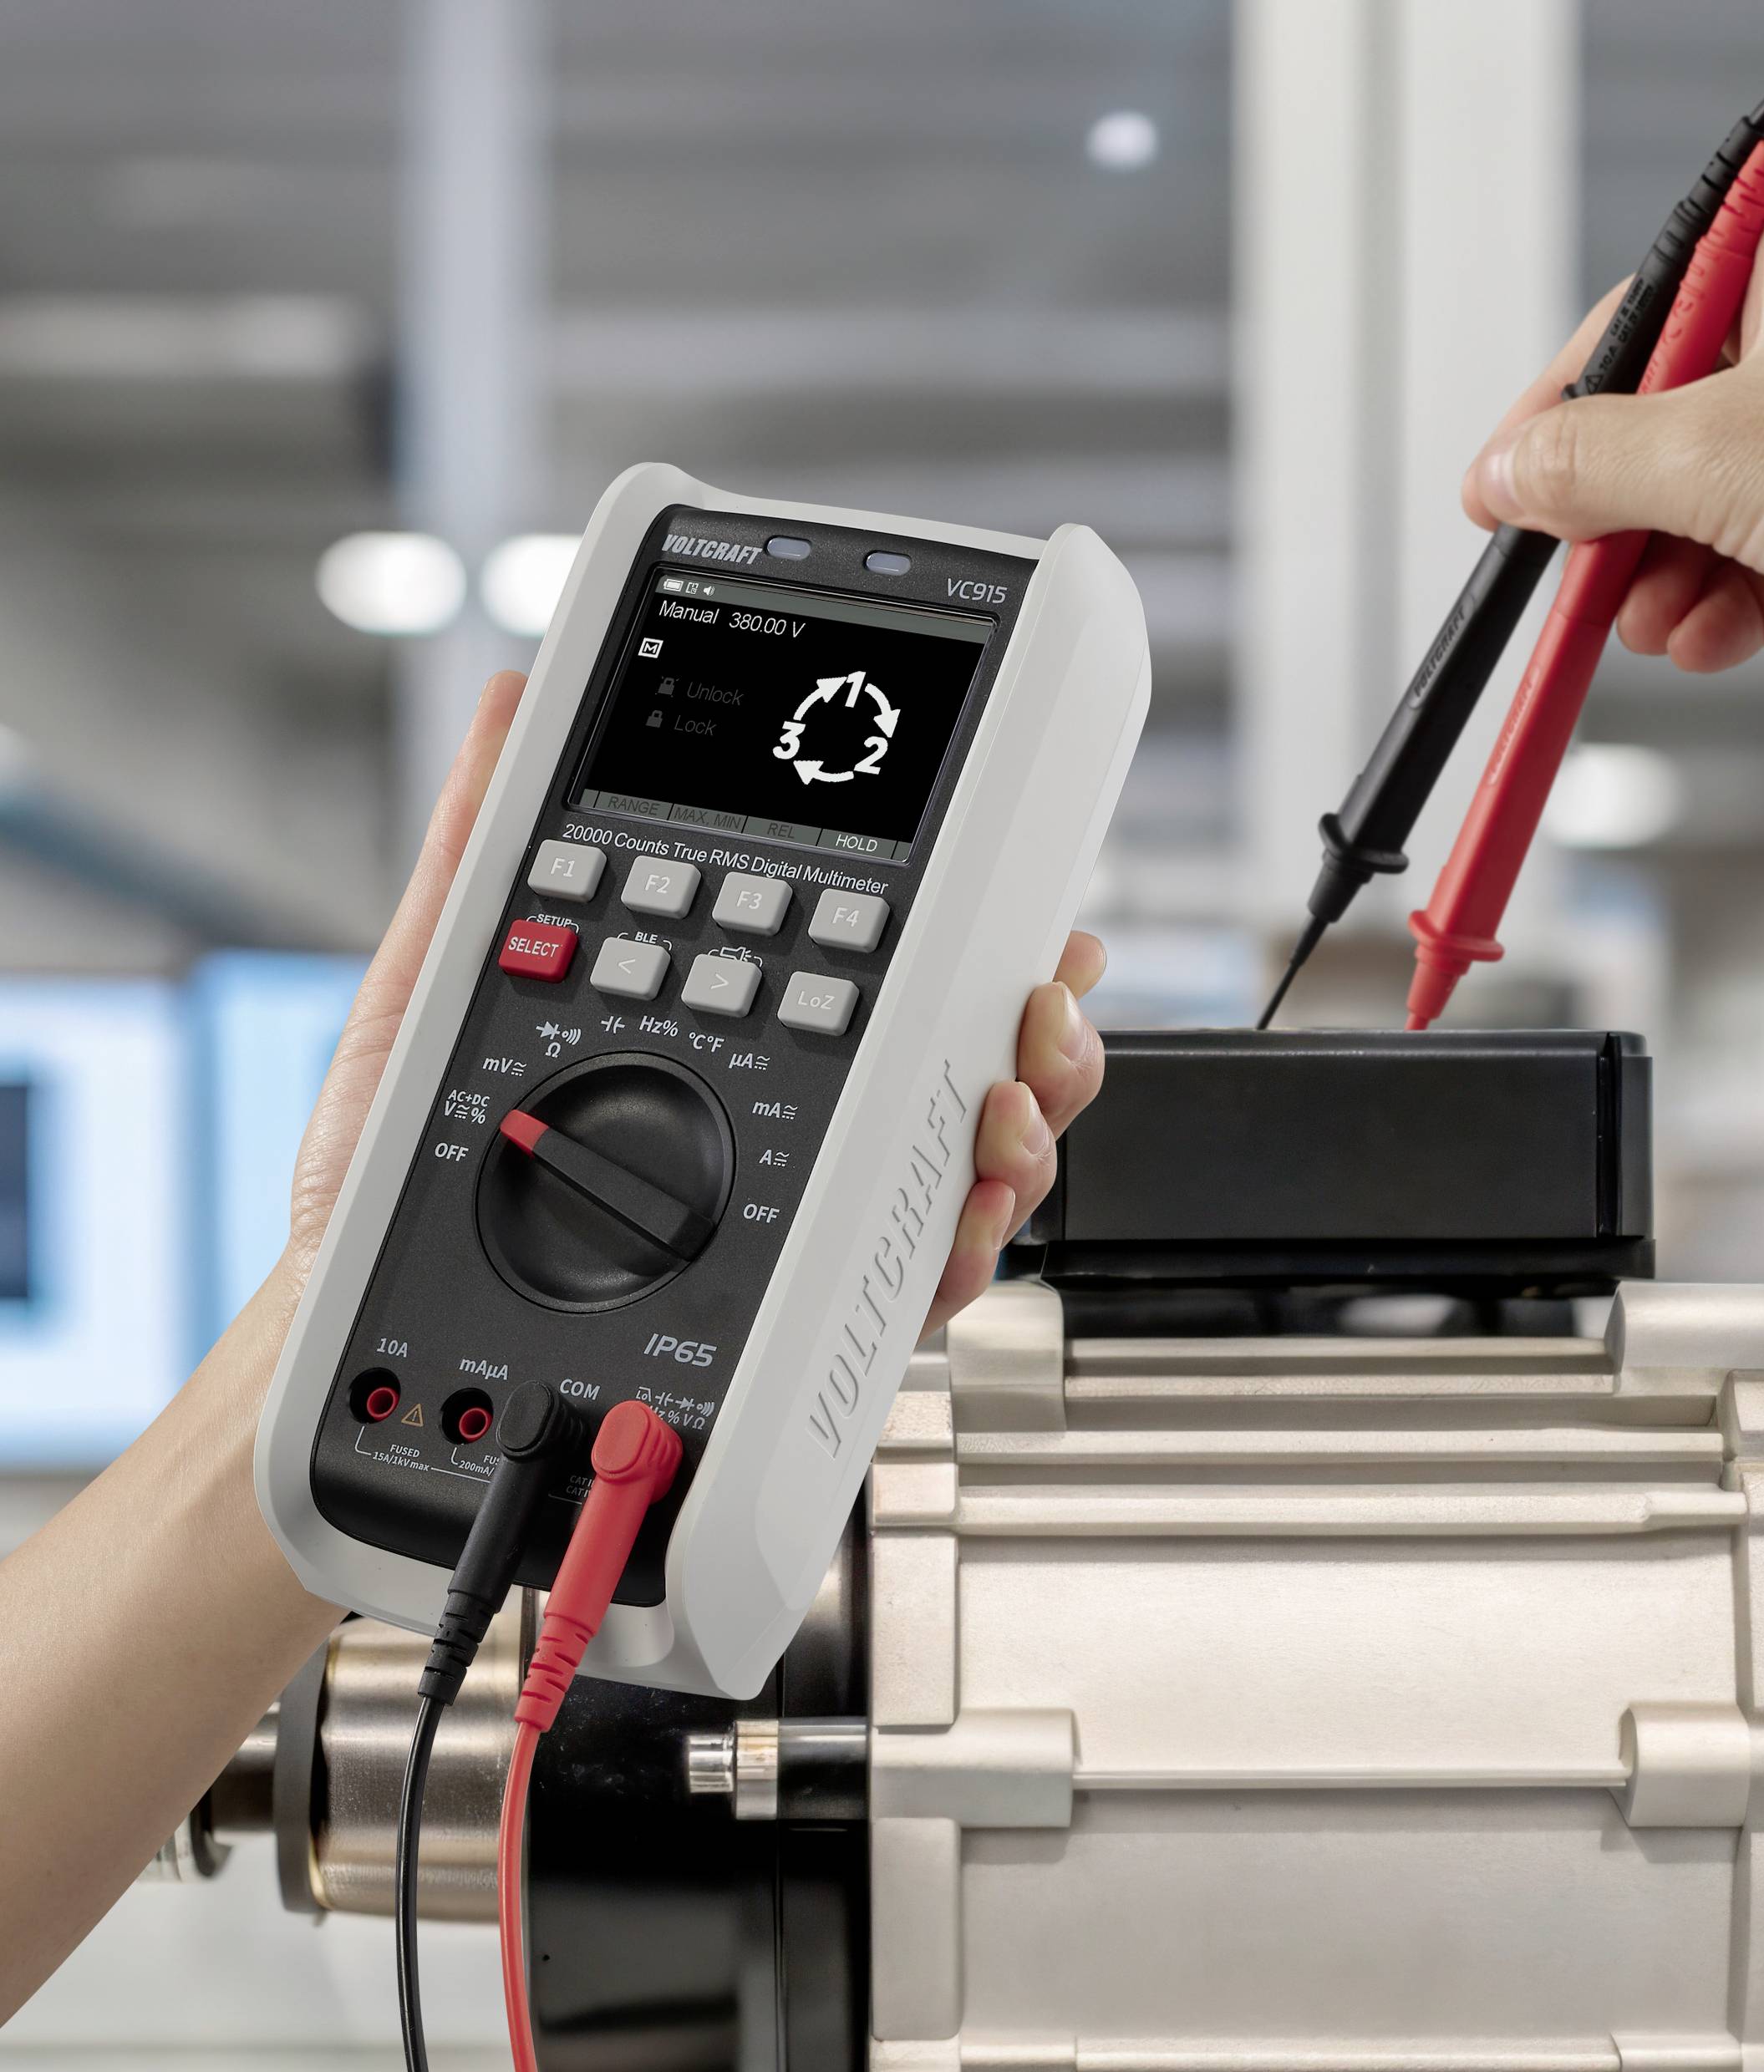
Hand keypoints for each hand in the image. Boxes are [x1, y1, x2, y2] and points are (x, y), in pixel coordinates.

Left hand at [282, 670, 1105, 1334]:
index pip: (898, 976)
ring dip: (1021, 1139)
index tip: (1031, 914)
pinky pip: (915, 1289)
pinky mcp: (786, 1321)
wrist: (358, 1314)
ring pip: (971, 1178)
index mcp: (736, 1034)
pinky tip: (951, 1216)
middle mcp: (792, 1130)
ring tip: (995, 1109)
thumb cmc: (397, 1166)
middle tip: (1037, 1008)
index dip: (985, 942)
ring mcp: (800, 1229)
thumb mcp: (439, 980)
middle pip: (972, 1074)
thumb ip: (489, 841)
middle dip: (1044, 1038)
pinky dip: (963, 1251)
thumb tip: (514, 697)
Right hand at [1462, 186, 1763, 700]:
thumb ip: (1588, 468)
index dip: (1552, 428)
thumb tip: (1500, 476)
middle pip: (1668, 433)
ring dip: (1673, 579)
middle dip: (1620, 527)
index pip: (1628, 337)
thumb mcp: (1712, 457)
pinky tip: (1708, 644)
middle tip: (1576, 590)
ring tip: (1648, 631)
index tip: (1498, 502)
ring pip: (1722, 509)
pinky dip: (1736, 603)